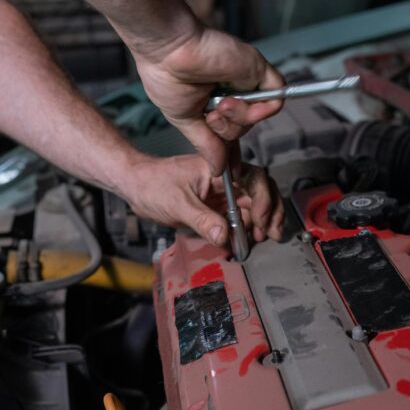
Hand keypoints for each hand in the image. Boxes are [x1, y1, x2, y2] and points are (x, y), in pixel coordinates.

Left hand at [125, 154, 283, 247]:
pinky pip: (239, 217)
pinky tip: (248, 240)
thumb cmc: (153, 185)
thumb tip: (224, 236)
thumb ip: (202, 220)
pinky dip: (247, 228)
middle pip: (260, 192)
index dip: (263, 198)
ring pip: (253, 206)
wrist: (137, 187)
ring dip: (262, 222)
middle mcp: (225, 180)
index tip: (261, 220)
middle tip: (272, 234)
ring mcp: (223, 194)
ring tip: (262, 239)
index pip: (253, 178)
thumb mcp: (177, 203)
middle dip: (271, 212)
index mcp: (219, 169)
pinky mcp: (217, 208)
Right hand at [133, 25, 284, 175]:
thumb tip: (218, 168)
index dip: (232, 151)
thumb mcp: (185, 119)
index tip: (233, 170)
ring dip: (237, 118)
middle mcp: (230, 91)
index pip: (229, 131)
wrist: (168, 51)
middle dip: (226, 130)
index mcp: (210, 102)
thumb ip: (206, 143)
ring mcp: (245, 81)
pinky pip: (275, 99)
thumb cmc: (166, 76)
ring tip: (218, 103)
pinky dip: (259, 109)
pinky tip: (236, 101)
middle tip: (210, 116)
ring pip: (256, 117)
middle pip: (242, 128)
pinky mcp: (259, 70)